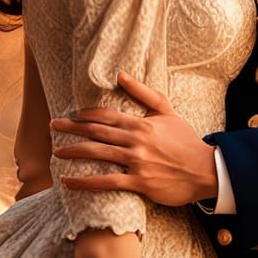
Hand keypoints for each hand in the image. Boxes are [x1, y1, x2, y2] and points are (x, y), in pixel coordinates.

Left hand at [49, 73, 217, 206]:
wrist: (205, 169)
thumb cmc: (185, 140)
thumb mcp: (167, 111)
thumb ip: (144, 93)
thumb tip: (122, 75)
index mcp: (140, 123)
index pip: (106, 115)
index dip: (85, 114)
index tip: (70, 114)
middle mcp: (135, 140)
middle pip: (96, 132)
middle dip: (71, 128)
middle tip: (52, 126)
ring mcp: (136, 161)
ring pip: (97, 154)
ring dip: (74, 151)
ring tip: (56, 152)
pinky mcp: (139, 182)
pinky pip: (106, 181)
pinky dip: (85, 182)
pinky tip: (68, 182)